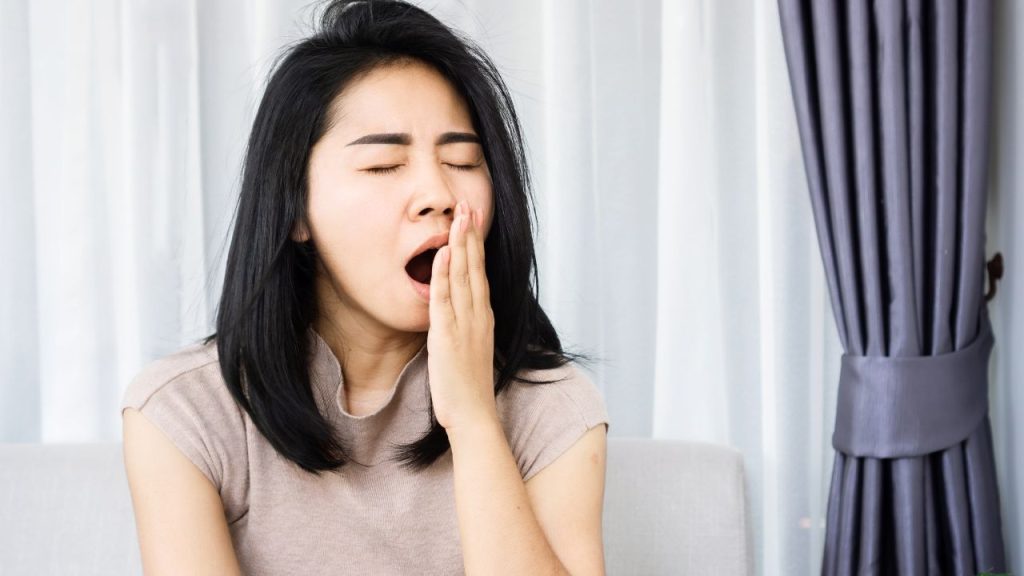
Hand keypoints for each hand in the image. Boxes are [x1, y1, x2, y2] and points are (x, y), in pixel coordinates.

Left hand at [427, 200, 497, 432]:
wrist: (473, 414)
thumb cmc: (468, 387)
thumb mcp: (468, 349)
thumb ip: (463, 327)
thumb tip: (455, 314)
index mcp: (482, 317)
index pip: (479, 273)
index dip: (475, 245)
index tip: (472, 220)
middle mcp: (478, 315)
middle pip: (474, 267)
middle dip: (470, 234)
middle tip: (467, 205)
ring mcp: (465, 323)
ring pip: (463, 276)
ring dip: (461, 244)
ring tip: (459, 216)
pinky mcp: (448, 335)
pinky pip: (446, 299)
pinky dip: (445, 274)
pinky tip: (445, 252)